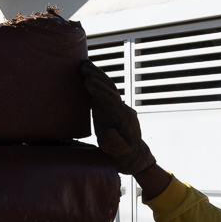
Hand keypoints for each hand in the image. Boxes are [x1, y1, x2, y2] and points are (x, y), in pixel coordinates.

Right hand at [80, 61, 156, 176]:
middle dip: (98, 77)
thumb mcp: (119, 154)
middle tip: (85, 65)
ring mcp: (119, 108)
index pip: (111, 99)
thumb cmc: (125, 156)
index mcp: (122, 118)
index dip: (99, 91)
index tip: (87, 82)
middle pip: (110, 88)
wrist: (135, 156)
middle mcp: (122, 109)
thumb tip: (107, 132)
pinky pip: (106, 92)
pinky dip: (98, 83)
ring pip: (109, 87)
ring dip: (98, 76)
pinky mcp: (114, 109)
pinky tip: (88, 77)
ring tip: (85, 65)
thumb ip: (115, 144)